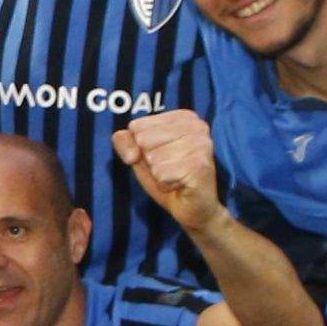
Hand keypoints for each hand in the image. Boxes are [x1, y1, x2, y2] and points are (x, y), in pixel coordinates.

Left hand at [111, 108, 226, 225]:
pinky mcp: (200, 165)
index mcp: (183, 117)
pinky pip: (162, 174)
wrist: (194, 208)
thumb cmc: (168, 177)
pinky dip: (165, 184)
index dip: (140, 148)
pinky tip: (180, 185)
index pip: (136, 126)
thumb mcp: (140, 155)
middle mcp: (196, 125)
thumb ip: (125, 142)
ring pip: (153, 158)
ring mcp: (201, 144)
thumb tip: (132, 153)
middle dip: (150, 162)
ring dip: (159, 175)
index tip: (161, 156)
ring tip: (176, 177)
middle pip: (143, 140)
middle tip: (170, 169)